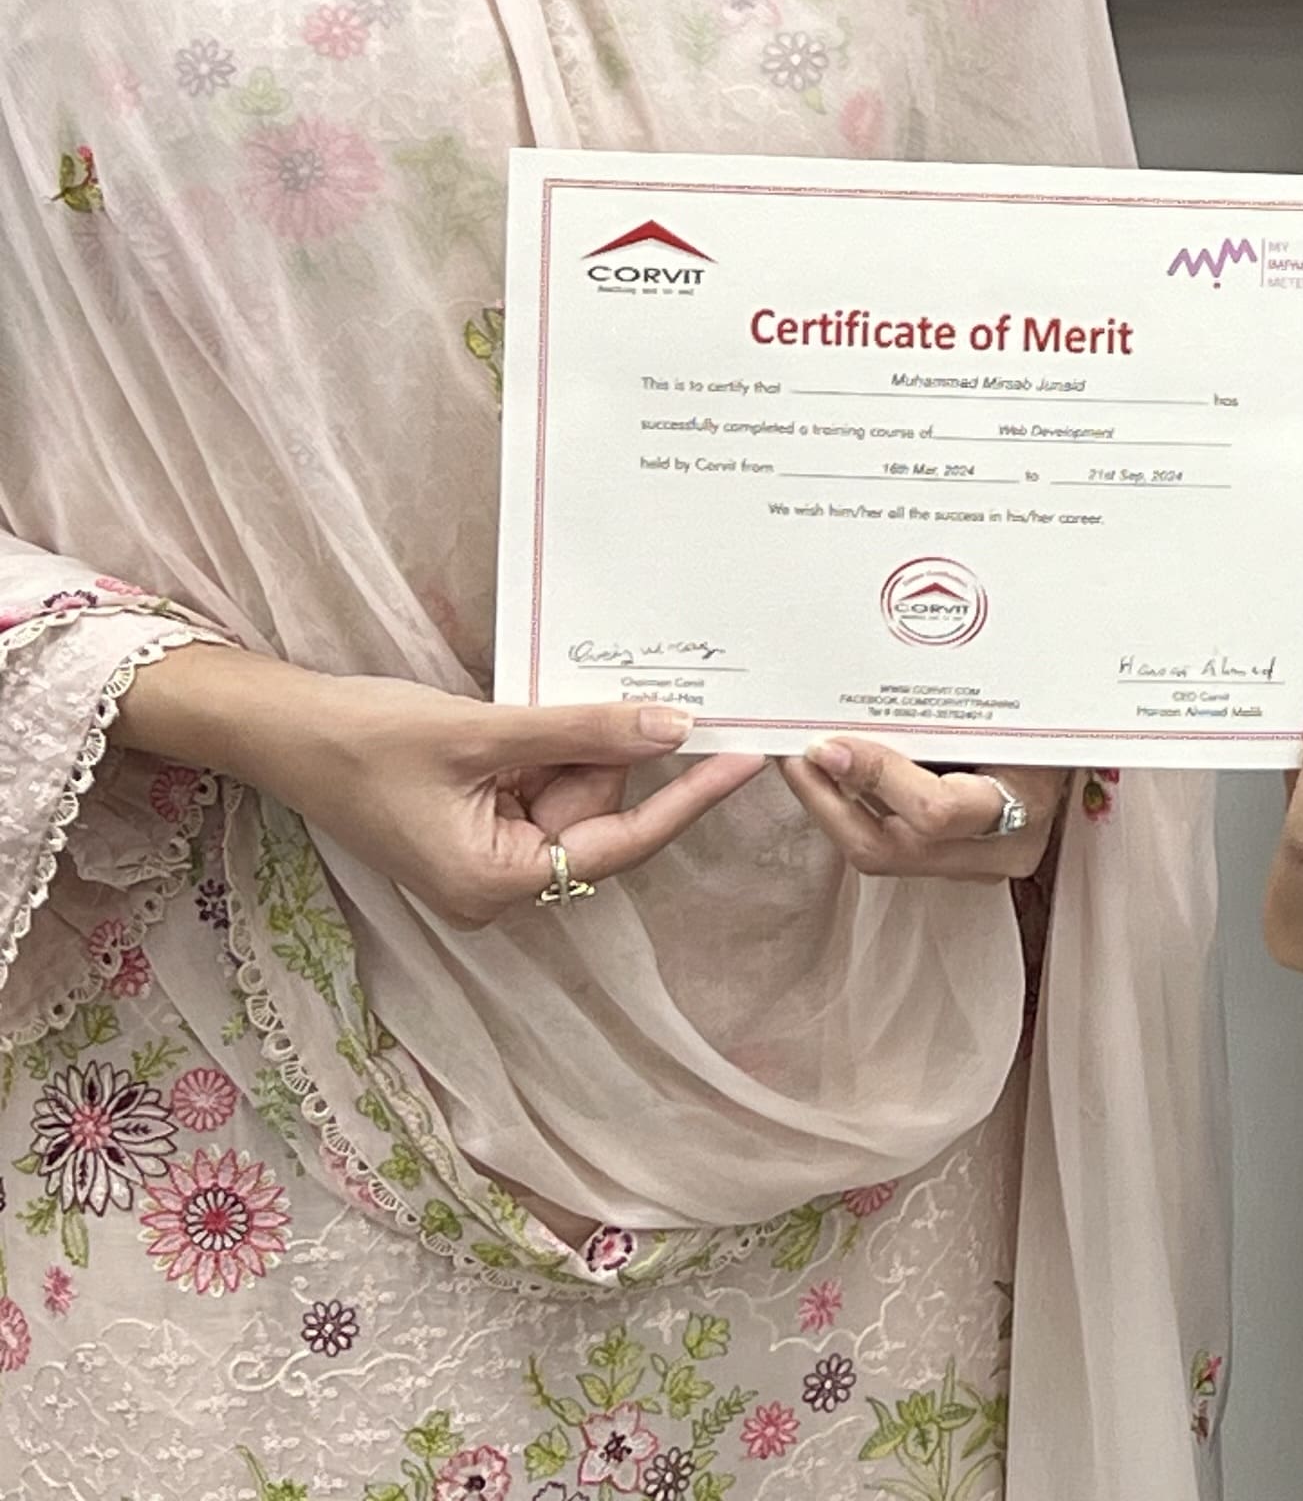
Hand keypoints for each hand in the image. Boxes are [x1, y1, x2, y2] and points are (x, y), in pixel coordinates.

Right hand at [121, 645, 761, 929]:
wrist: (281, 730)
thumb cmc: (364, 739)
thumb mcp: (482, 731)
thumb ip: (582, 733)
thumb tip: (674, 728)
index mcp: (495, 884)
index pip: (622, 843)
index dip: (688, 797)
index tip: (746, 758)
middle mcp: (496, 885)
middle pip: (598, 815)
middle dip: (605, 754)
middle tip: (606, 693)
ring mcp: (486, 856)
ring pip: (574, 794)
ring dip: (572, 745)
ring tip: (523, 708)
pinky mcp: (477, 824)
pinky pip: (542, 784)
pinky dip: (550, 747)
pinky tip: (529, 713)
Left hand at [780, 739, 1062, 882]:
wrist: (1076, 746)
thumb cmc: (1048, 719)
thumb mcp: (1007, 711)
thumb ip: (942, 717)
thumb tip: (859, 712)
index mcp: (1025, 804)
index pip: (934, 811)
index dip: (875, 778)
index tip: (830, 745)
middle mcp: (999, 851)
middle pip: (890, 847)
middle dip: (826, 803)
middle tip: (793, 757)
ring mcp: (975, 867)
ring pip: (879, 853)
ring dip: (831, 808)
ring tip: (803, 762)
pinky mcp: (954, 866)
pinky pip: (889, 848)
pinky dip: (855, 814)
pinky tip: (833, 782)